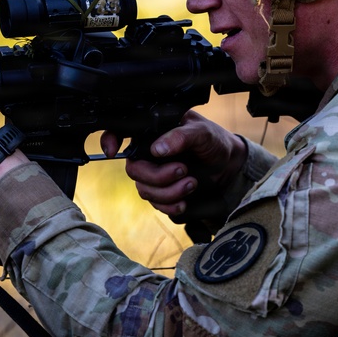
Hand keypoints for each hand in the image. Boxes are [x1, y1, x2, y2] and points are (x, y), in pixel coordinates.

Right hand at [100, 111, 246, 215]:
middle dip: (158, 176)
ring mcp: (154, 174)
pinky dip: (171, 205)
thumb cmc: (214, 141)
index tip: (113, 150)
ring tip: (192, 182)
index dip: (109, 139)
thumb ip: (180, 136)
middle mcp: (149, 153)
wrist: (228, 165)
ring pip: (144, 190)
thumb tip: (157, 149)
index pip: (121, 131)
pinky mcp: (163, 193)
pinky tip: (186, 200)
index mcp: (154, 131)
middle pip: (134, 169)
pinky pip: (156, 204)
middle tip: (183, 169)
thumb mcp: (202, 132)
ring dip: (168, 192)